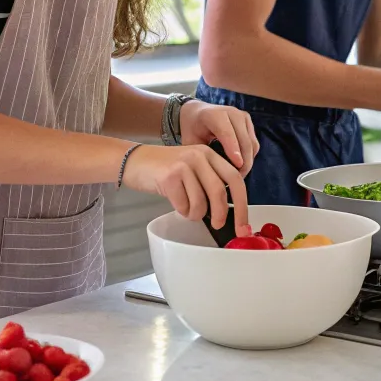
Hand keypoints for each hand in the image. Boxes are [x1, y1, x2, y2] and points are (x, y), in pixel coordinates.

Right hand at [124, 143, 249, 235]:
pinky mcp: (170, 176)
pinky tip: (176, 202)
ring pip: (201, 203)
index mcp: (210, 154)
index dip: (243, 205)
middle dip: (222, 214)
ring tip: (187, 208)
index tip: (244, 227)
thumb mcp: (193, 168)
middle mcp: (200, 156)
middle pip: (220, 191)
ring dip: (196, 214)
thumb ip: (210, 181)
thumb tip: (229, 211)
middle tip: (218, 225)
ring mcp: (185, 165)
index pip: (235, 179)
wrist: (135, 160)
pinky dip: (182, 211)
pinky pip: (184, 205)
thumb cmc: (166, 170)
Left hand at [177, 100, 259, 174]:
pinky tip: (240, 168)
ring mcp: (242, 116)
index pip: (226, 133)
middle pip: (243, 140)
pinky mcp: (248, 122)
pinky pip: (254, 144)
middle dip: (243, 162)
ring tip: (237, 177)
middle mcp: (231, 112)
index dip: (233, 150)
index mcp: (213, 115)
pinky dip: (250, 157)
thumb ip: (199, 156)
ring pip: (251, 143)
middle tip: (235, 180)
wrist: (197, 113)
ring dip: (248, 162)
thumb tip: (210, 177)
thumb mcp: (190, 142)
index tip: (237, 167)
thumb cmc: (192, 130)